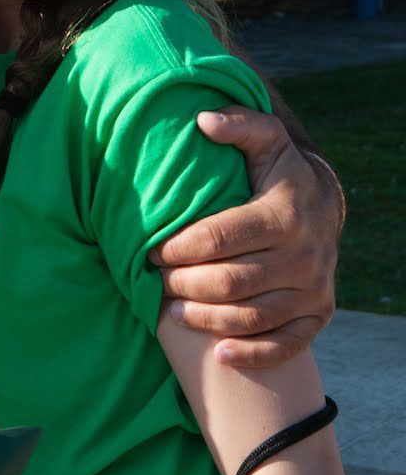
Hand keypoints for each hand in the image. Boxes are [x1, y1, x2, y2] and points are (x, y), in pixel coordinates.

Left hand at [149, 107, 340, 367]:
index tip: (150, 252)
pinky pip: (287, 345)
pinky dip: (253, 354)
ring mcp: (313, 289)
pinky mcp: (318, 315)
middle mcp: (304, 256)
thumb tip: (202, 120)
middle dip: (183, 284)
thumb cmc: (277, 171)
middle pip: (229, 282)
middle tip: (156, 282)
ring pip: (251, 317)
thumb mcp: (264, 139)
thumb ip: (237, 124)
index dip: (177, 248)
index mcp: (284, 215)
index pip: (217, 239)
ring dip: (206, 318)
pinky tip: (219, 354)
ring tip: (172, 311)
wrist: (324, 204)